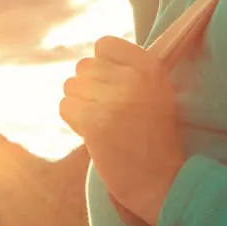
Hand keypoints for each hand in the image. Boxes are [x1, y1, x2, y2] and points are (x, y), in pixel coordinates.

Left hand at [60, 36, 187, 224]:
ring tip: (101, 123)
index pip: (104, 44)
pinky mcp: (96, 122)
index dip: (102, 66)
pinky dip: (73, 121)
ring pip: (70, 86)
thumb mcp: (156, 93)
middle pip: (83, 66)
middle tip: (106, 111)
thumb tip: (90, 60)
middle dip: (88, 88)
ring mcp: (114, 99)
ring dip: (79, 105)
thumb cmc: (153, 138)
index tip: (113, 87)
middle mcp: (134, 78)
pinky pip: (65, 107)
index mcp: (151, 66)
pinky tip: (92, 134)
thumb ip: (129, 71)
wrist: (161, 181)